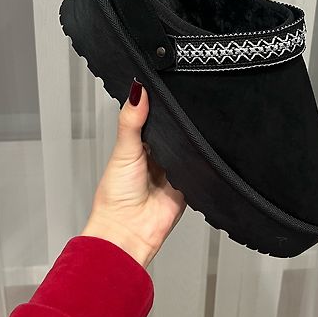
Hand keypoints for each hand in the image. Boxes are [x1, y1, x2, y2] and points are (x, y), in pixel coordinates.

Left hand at [81, 78, 185, 267]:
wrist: (128, 233)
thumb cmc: (116, 197)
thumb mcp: (123, 150)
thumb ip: (131, 120)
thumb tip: (138, 89)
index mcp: (138, 143)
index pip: (154, 115)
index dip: (161, 102)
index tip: (169, 82)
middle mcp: (156, 154)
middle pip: (173, 130)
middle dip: (179, 121)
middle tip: (187, 103)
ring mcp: (173, 169)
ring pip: (187, 146)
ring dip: (189, 141)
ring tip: (194, 128)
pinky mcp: (188, 183)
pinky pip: (198, 166)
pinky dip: (200, 159)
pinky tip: (201, 150)